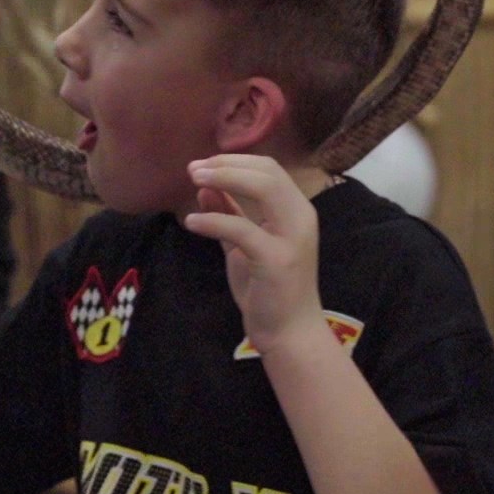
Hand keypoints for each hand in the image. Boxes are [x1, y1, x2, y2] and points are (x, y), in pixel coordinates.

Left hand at [182, 155, 324, 354]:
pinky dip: (213, 220)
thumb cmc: (269, 290)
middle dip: (226, 165)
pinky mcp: (276, 259)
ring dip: (223, 179)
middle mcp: (301, 217)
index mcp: (297, 211)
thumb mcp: (244, 246)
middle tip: (194, 170)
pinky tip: (192, 222)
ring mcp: (292, 237)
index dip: (234, 161)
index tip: (203, 165)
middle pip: (267, 171)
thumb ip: (231, 215)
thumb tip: (207, 187)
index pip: (269, 168)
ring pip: (262, 188)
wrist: (289, 332)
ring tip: (194, 182)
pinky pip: (241, 228)